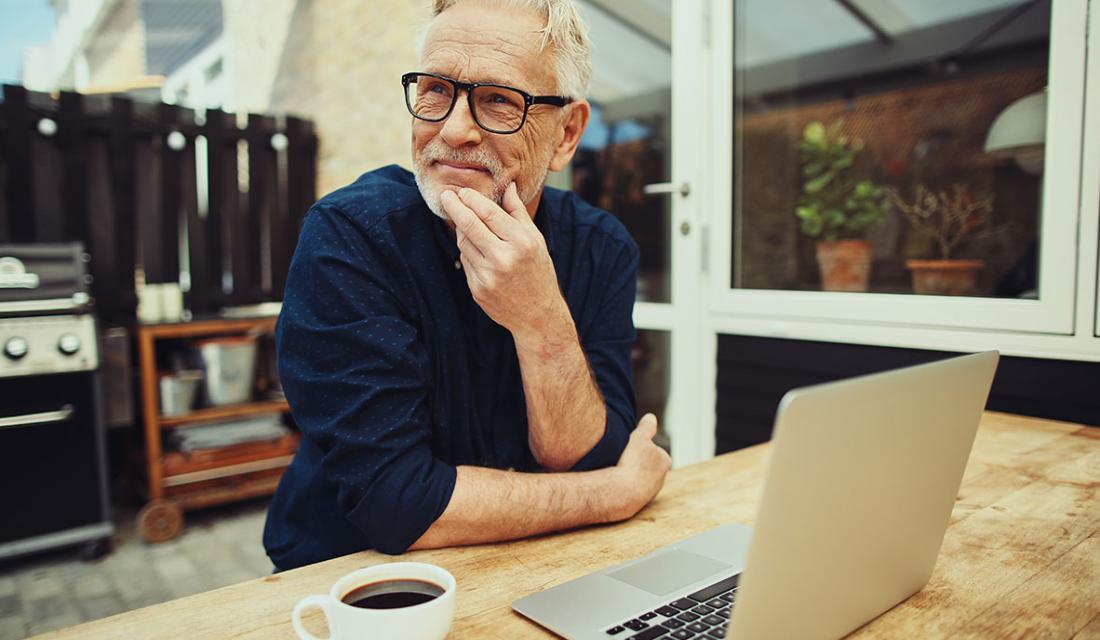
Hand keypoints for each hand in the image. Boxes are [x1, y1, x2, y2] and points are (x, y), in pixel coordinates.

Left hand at [440, 183, 565, 336]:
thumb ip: (517, 212)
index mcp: (521, 242)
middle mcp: (503, 259)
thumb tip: (507, 184)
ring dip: (462, 230)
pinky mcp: (477, 290)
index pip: (488, 213)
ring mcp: (488, 276)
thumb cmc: (538, 271)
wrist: (538, 315)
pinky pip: (465, 261)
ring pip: (463, 243)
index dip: (471, 199)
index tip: (462, 191)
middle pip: (469, 225)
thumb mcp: (535, 239)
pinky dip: (468, 252)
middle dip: (454, 207)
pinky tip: (478, 251)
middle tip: (446, 195)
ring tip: (467, 224)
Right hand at [611, 413, 671, 520]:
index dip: (643, 447)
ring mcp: (650, 493)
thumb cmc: (633, 464)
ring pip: (640, 479)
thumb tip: (650, 417)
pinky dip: (625, 486)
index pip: (656, 450)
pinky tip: (615, 483)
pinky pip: (631, 491)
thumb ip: (646, 427)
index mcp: (665, 461)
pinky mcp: (638, 503)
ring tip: (617, 471)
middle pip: (649, 466)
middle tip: (624, 459)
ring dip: (630, 475)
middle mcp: (661, 479)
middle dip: (638, 462)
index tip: (632, 447)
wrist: (622, 492)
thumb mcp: (639, 438)